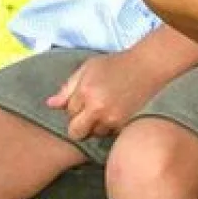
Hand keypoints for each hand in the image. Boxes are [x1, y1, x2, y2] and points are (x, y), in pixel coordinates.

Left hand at [47, 49, 178, 140]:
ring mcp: (112, 119)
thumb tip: (50, 105)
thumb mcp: (88, 69)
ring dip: (95, 126)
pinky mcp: (124, 125)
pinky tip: (115, 113)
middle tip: (89, 112)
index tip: (82, 99)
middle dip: (78, 125)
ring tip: (105, 109)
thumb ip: (68, 88)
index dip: (74, 107)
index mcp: (85, 91)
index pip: (68, 112)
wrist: (147, 67)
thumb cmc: (116, 64)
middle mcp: (97, 108)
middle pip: (76, 132)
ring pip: (94, 134)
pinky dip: (109, 127)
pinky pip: (109, 134)